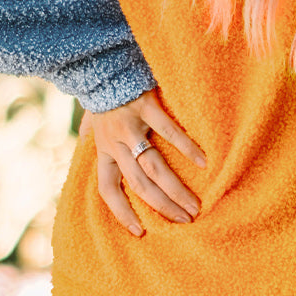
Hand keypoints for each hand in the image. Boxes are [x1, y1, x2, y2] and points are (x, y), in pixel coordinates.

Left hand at [79, 90, 206, 236]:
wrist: (105, 63)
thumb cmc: (104, 96)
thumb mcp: (94, 122)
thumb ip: (95, 137)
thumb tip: (92, 148)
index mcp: (103, 150)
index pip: (107, 189)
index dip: (121, 213)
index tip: (140, 233)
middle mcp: (114, 142)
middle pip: (137, 184)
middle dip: (161, 207)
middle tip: (184, 221)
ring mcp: (130, 125)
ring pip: (153, 166)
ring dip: (174, 190)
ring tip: (195, 205)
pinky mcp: (146, 106)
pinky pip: (168, 130)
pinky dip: (186, 147)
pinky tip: (203, 163)